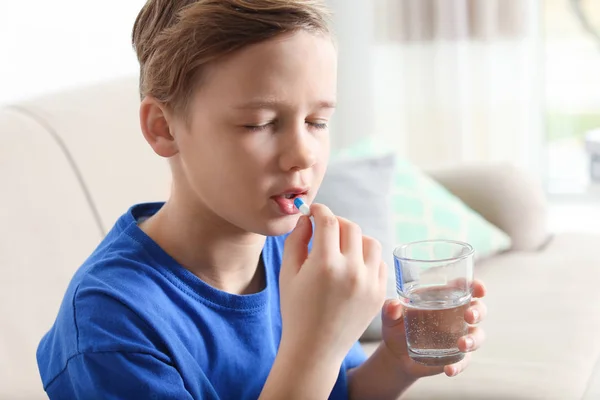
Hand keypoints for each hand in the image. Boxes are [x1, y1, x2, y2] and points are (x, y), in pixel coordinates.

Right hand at [279, 204, 387, 363]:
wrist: (314, 350)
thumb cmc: (295, 311)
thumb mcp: (288, 273)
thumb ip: (296, 240)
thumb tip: (308, 218)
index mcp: (325, 264)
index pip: (329, 220)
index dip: (320, 211)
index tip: (314, 212)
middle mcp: (351, 271)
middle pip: (351, 227)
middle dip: (336, 223)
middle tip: (325, 229)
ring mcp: (369, 283)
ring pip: (370, 242)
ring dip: (355, 239)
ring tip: (341, 248)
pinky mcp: (379, 294)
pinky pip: (379, 263)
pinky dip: (367, 259)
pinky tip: (352, 266)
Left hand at [381, 280, 486, 378]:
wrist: (396, 354)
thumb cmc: (396, 326)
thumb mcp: (390, 317)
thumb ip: (390, 309)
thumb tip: (393, 305)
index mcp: (443, 298)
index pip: (465, 287)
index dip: (476, 286)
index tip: (480, 289)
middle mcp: (456, 315)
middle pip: (479, 309)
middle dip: (478, 312)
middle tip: (468, 316)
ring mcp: (459, 336)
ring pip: (478, 335)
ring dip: (474, 340)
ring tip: (462, 345)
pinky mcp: (456, 356)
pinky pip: (465, 360)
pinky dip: (460, 365)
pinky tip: (449, 370)